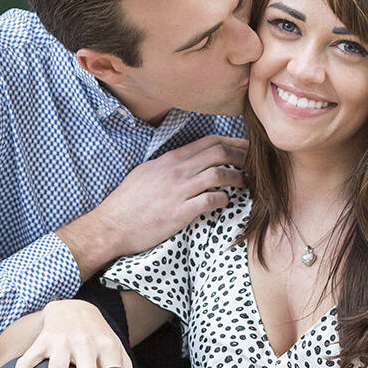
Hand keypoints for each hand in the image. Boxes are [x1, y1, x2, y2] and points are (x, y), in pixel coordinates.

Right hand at [56, 135, 245, 277]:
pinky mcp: (180, 212)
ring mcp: (178, 191)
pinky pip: (210, 201)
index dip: (233, 142)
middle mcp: (176, 171)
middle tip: (255, 165)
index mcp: (169, 160)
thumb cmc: (127, 202)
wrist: (112, 224)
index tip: (247, 148)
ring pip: (219, 174)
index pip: (209, 142)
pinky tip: (226, 203)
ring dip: (239, 178)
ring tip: (246, 185)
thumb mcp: (146, 174)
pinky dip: (224, 200)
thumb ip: (168, 166)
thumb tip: (185, 162)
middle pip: (219, 153)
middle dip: (243, 156)